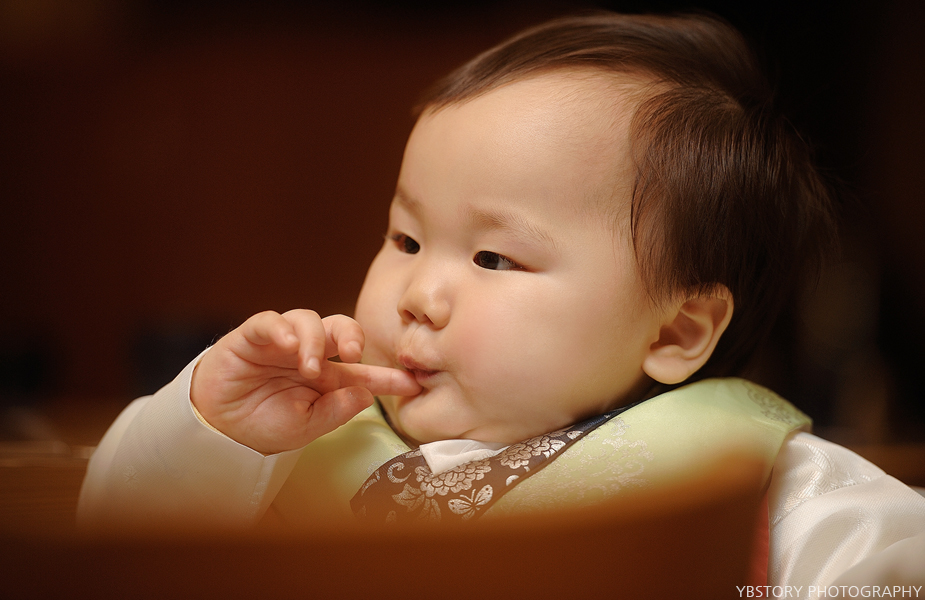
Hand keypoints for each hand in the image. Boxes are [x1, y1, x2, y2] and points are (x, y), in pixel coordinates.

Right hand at [190, 310, 420, 453]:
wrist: (220, 429)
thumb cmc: (265, 424)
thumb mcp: (306, 427)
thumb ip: (335, 411)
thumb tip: (366, 396)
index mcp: (328, 378)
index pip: (363, 371)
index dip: (387, 376)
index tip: (411, 383)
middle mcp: (310, 353)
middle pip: (341, 328)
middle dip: (352, 335)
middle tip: (352, 353)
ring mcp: (283, 342)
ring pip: (308, 319)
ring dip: (313, 340)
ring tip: (308, 367)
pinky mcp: (253, 336)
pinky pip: (270, 321)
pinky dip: (281, 328)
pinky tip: (287, 344)